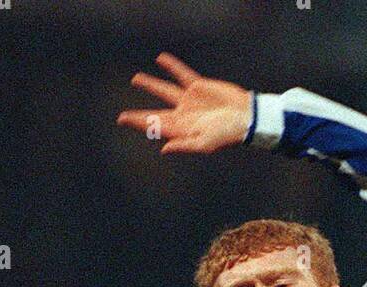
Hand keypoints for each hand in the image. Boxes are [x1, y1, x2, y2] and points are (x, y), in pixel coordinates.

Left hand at [117, 53, 252, 155]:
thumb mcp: (205, 144)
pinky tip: (161, 59)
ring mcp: (189, 101)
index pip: (155, 126)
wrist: (245, 117)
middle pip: (156, 114)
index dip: (138, 122)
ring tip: (136, 78)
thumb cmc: (227, 135)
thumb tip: (164, 149)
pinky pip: (181, 74)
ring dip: (150, 84)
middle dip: (140, 116)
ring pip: (164, 91)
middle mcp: (183, 115)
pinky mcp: (198, 87)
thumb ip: (184, 145)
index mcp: (182, 130)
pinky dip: (171, 66)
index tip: (122, 119)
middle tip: (123, 117)